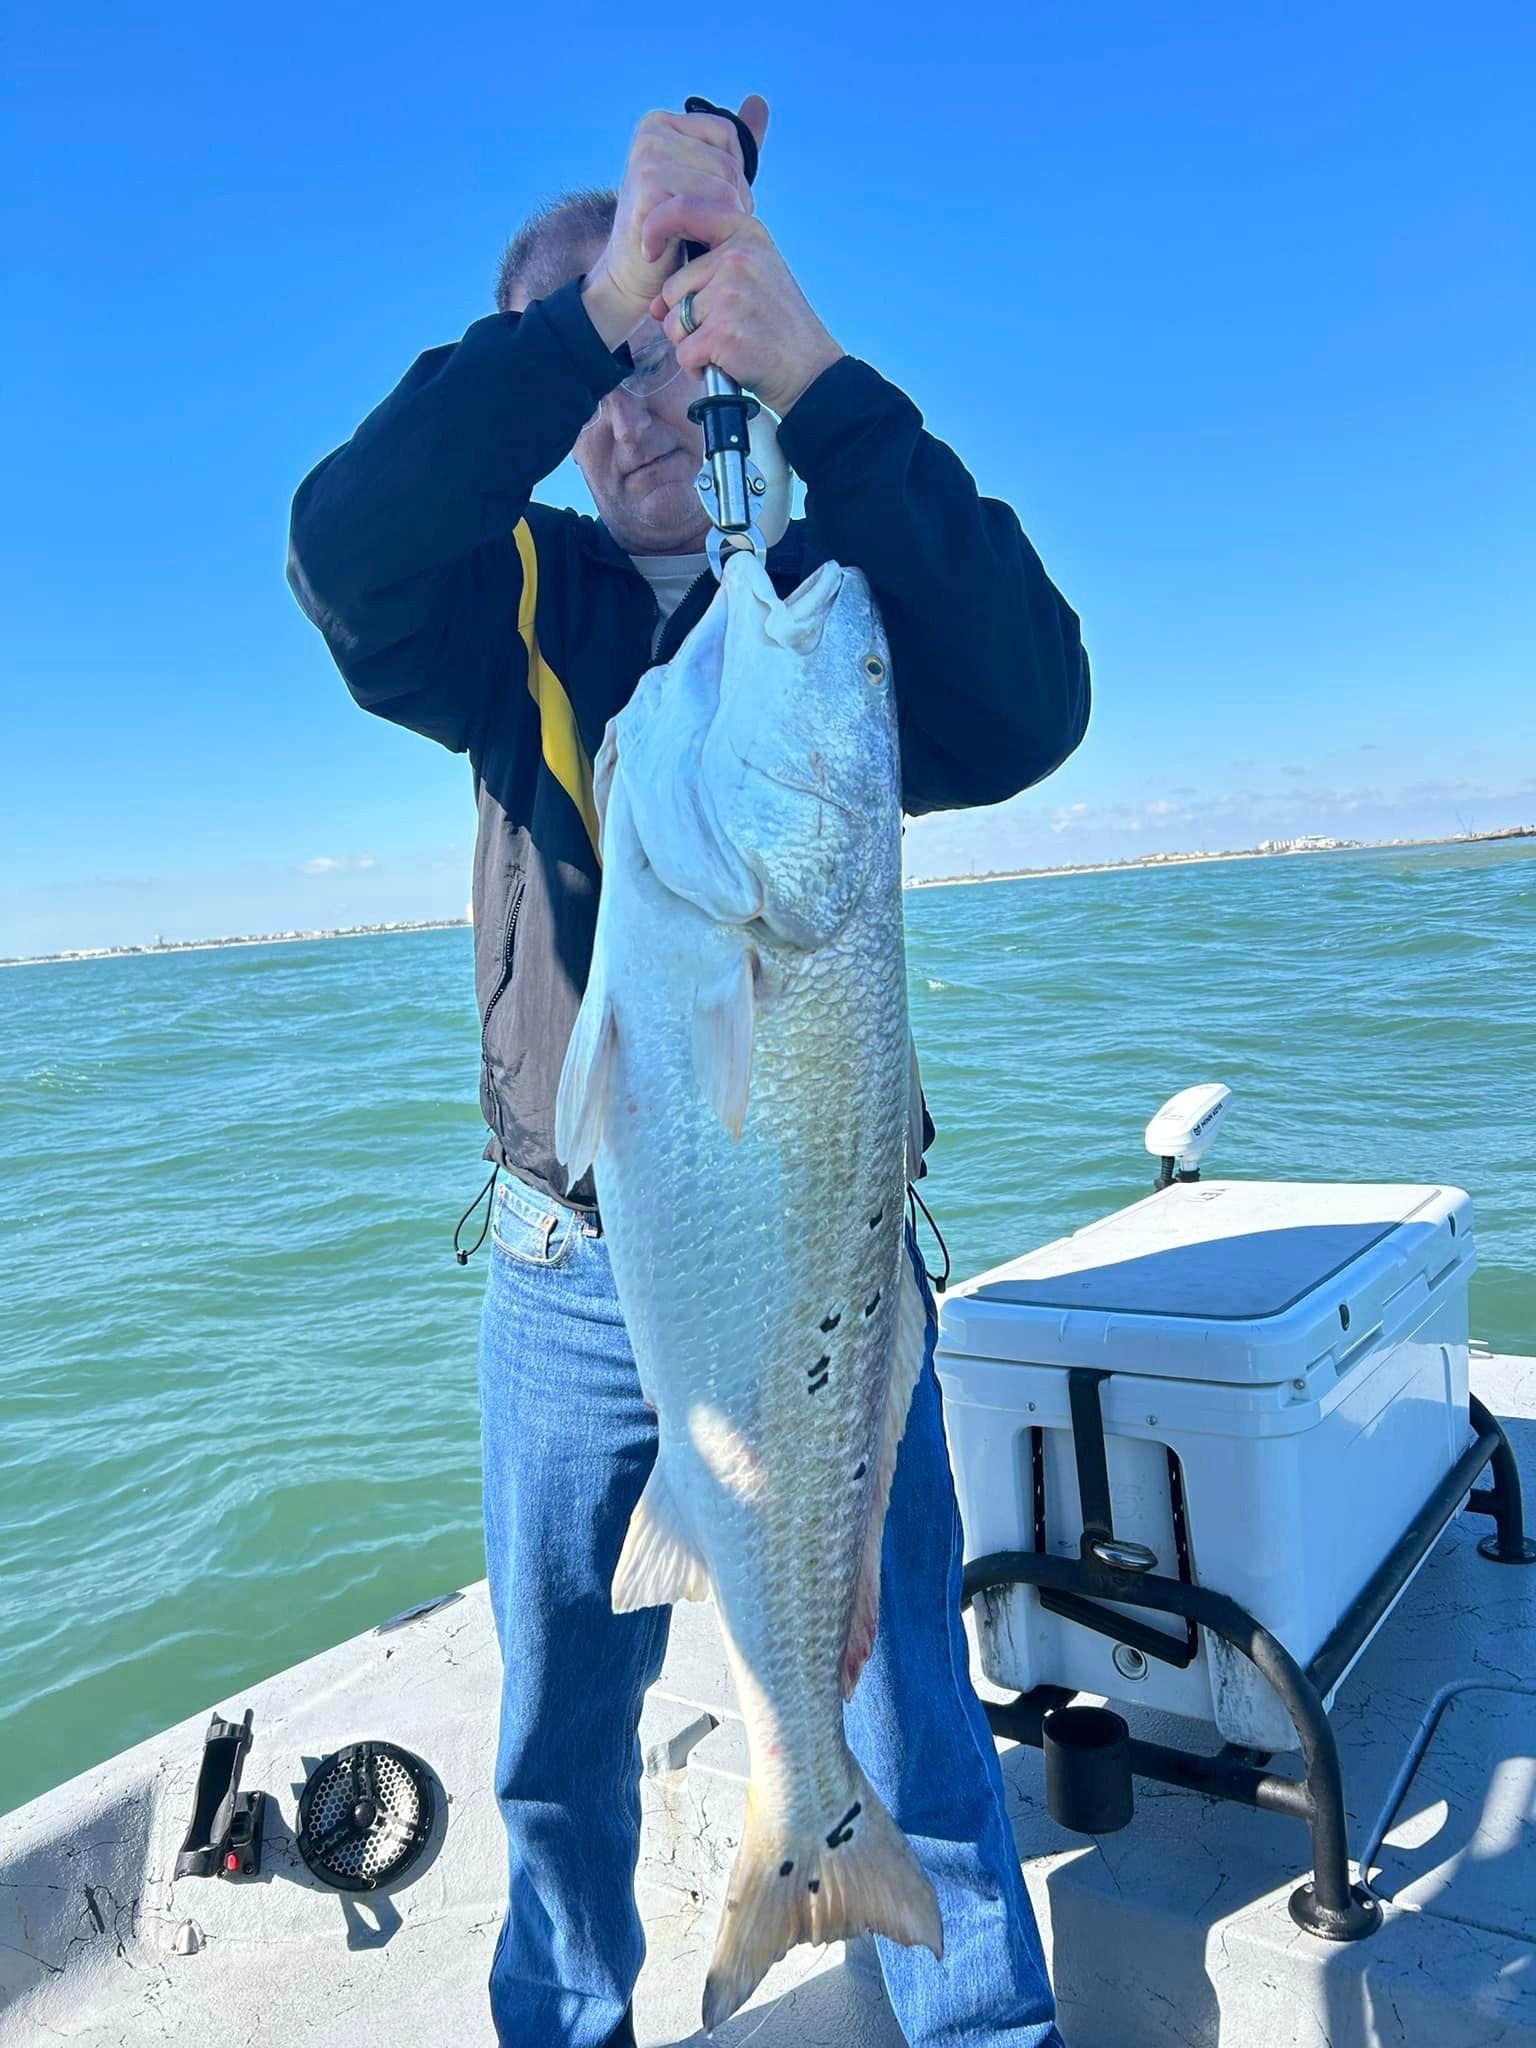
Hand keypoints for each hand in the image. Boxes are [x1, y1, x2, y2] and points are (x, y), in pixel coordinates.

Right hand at [585, 98, 768, 330]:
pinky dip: (700, 238)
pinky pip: (706, 210)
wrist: (630, 279)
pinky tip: (674, 248)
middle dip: (729, 205)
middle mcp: (651, 135)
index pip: (728, 134)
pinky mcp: (647, 192)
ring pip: (723, 189)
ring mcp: (647, 161)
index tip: (710, 205)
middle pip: (728, 164)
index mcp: (662, 124)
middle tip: (698, 231)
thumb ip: (731, 147)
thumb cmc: (671, 233)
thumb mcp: (704, 182)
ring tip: (689, 239)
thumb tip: (759, 101)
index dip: (734, 177)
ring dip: (717, 225)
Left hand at [648, 212, 844, 416]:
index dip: (655, 227)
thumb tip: (656, 304)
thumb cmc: (778, 328)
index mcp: (746, 234)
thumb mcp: (755, 277)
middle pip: (673, 287)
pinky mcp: (723, 333)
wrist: (810, 371)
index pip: (683, 209)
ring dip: (691, 344)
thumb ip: (708, 274)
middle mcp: (737, 259)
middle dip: (686, 317)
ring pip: (675, 322)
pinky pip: (684, 353)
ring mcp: (730, 295)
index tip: (649, 250)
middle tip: (724, 329)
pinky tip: (724, 364)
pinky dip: (697, 367)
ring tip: (726, 346)